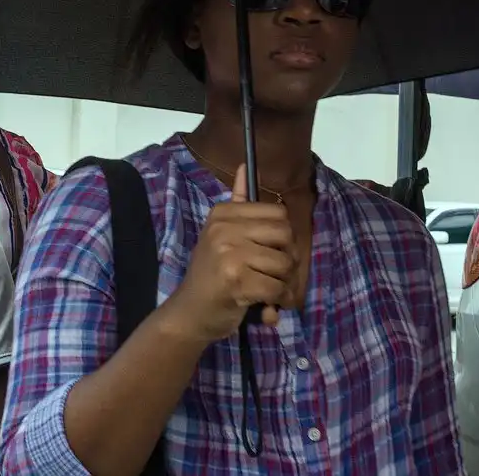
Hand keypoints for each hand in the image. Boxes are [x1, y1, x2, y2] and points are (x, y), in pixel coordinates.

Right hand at [165, 164, 297, 343]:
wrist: (189, 313)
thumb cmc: (210, 275)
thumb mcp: (219, 234)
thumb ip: (238, 203)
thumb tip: (245, 166)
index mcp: (224, 213)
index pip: (278, 213)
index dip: (283, 237)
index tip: (271, 253)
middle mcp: (224, 228)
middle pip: (286, 235)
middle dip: (288, 260)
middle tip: (275, 275)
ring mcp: (229, 253)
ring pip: (284, 263)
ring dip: (284, 285)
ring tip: (270, 292)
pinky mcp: (236, 280)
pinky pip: (277, 288)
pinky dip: (278, 301)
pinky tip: (267, 308)